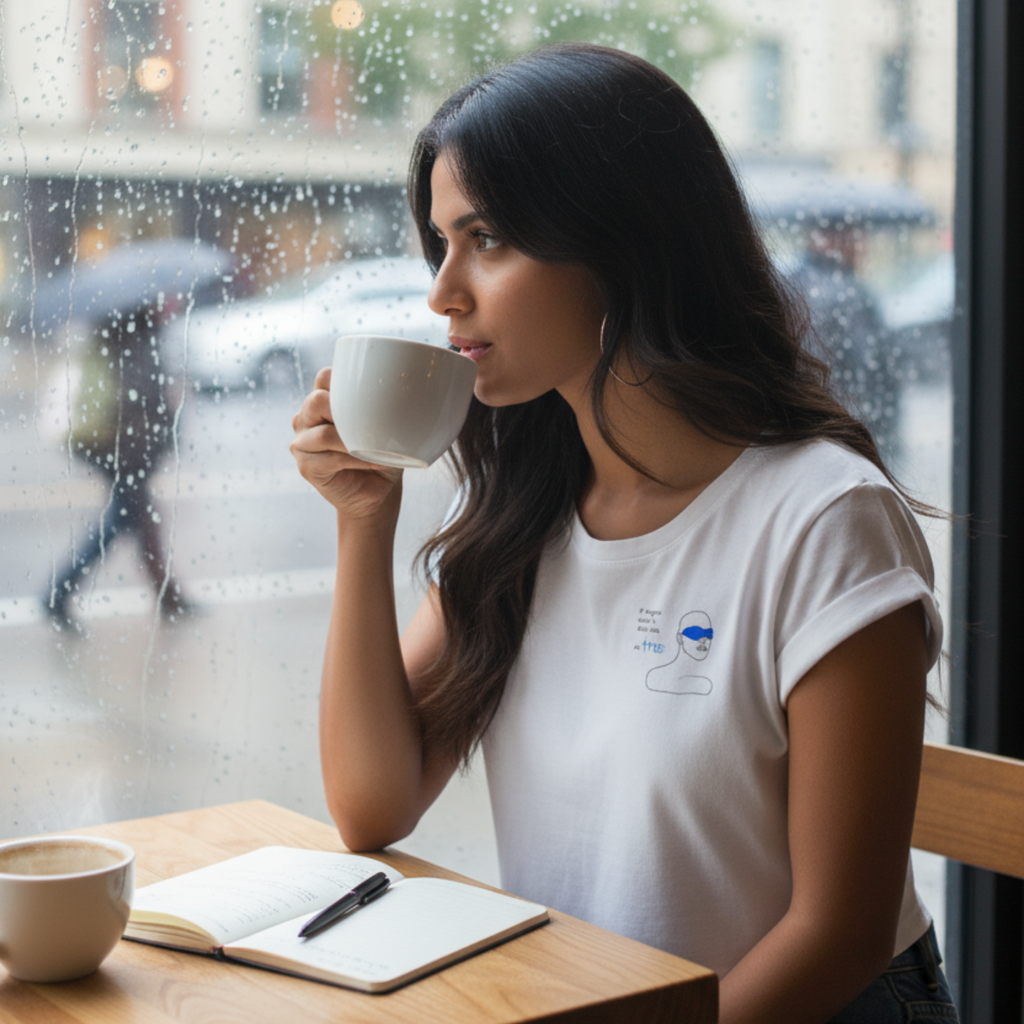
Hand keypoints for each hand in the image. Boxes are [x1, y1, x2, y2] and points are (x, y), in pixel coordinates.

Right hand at [290, 367, 402, 519]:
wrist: (380, 490)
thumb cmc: (383, 452)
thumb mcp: (384, 423)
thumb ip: (379, 404)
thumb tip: (401, 388)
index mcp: (323, 401)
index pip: (325, 376)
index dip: (346, 384)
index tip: (373, 398)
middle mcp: (307, 418)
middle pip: (316, 400)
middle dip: (346, 412)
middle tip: (373, 425)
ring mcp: (302, 442)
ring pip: (322, 434)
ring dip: (353, 442)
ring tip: (376, 449)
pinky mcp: (306, 466)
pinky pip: (329, 458)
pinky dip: (355, 460)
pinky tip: (374, 462)